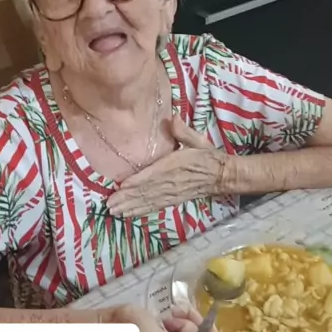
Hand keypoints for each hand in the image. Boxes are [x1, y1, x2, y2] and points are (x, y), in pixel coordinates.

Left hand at [107, 116, 226, 217]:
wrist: (221, 175)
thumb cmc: (206, 155)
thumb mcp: (197, 140)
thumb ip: (183, 131)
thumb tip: (173, 117)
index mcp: (174, 165)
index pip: (153, 174)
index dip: (137, 181)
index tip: (121, 186)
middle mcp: (170, 182)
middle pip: (146, 192)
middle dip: (127, 199)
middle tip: (110, 205)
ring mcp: (171, 194)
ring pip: (148, 201)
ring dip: (131, 207)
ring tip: (115, 211)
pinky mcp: (173, 200)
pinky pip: (155, 207)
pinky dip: (141, 211)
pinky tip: (129, 214)